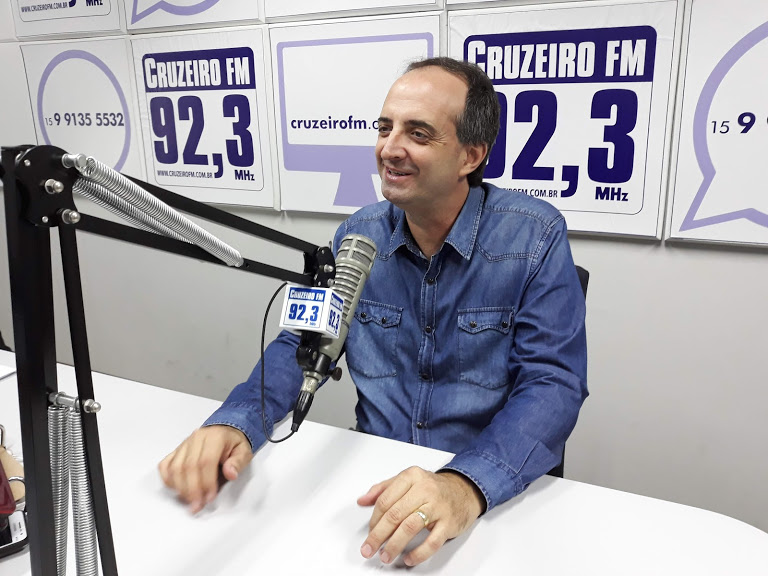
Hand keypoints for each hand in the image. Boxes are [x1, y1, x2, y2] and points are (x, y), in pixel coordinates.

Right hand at [158, 425, 252, 512]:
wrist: (224, 431)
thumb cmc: (233, 443)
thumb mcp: (244, 451)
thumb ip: (238, 462)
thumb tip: (231, 473)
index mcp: (215, 437)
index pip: (206, 461)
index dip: (206, 482)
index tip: (209, 497)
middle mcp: (197, 439)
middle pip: (188, 466)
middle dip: (192, 490)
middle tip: (198, 505)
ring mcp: (184, 444)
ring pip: (175, 467)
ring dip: (181, 488)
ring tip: (190, 501)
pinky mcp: (176, 450)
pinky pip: (166, 465)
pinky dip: (169, 480)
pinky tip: (178, 489)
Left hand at [357, 466, 483, 565]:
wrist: (465, 490)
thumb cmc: (433, 487)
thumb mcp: (408, 480)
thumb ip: (384, 489)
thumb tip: (363, 500)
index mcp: (411, 477)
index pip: (385, 500)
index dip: (374, 520)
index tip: (369, 532)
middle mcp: (424, 489)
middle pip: (395, 514)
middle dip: (378, 535)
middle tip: (369, 548)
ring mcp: (438, 506)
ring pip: (410, 527)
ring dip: (394, 545)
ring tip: (386, 555)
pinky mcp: (449, 523)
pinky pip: (432, 542)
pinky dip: (418, 553)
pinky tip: (409, 558)